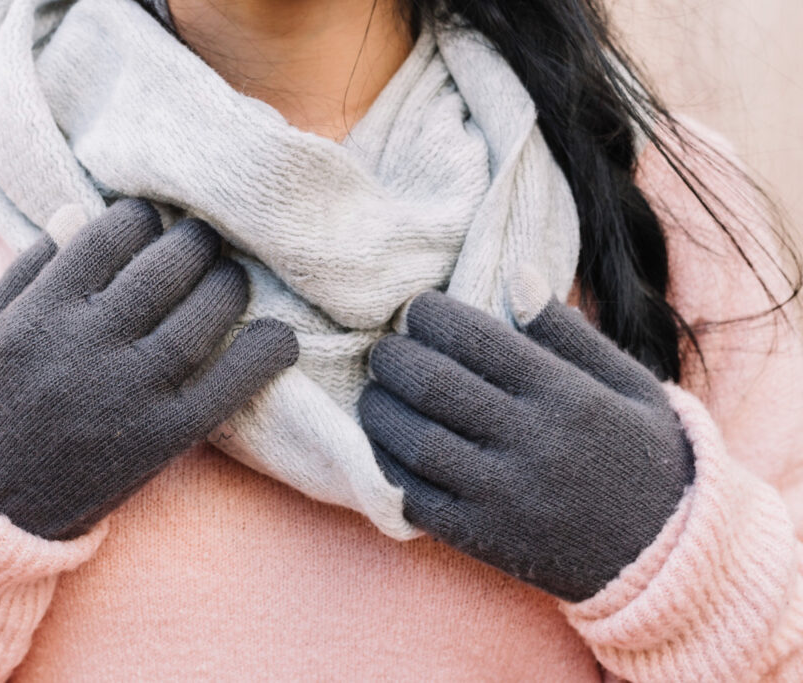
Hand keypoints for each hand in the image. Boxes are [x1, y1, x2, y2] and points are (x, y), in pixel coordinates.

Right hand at [0, 198, 298, 539]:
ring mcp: (127, 393)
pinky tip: (280, 338)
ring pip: (199, 319)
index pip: (107, 237)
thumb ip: (23, 274)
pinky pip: (225, 389)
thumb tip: (73, 213)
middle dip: (193, 242)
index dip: (140, 218)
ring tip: (229, 278)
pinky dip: (261, 359)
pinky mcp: (160, 439)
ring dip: (228, 286)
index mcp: (38, 314)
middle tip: (203, 242)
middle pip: (163, 270)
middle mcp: (85, 346)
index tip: (151, 222)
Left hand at [359, 290, 693, 601]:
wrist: (668, 560)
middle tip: (385, 350)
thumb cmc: (647, 458)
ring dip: (380, 410)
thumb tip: (515, 274)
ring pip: (415, 443)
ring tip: (375, 393)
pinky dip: (387, 468)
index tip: (418, 309)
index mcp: (567, 396)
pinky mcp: (484, 539)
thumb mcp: (631, 386)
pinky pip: (416, 500)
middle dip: (394, 358)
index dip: (431, 316)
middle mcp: (532, 443)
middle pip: (434, 386)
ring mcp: (504, 496)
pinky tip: (384, 446)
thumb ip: (570, 334)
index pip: (476, 339)